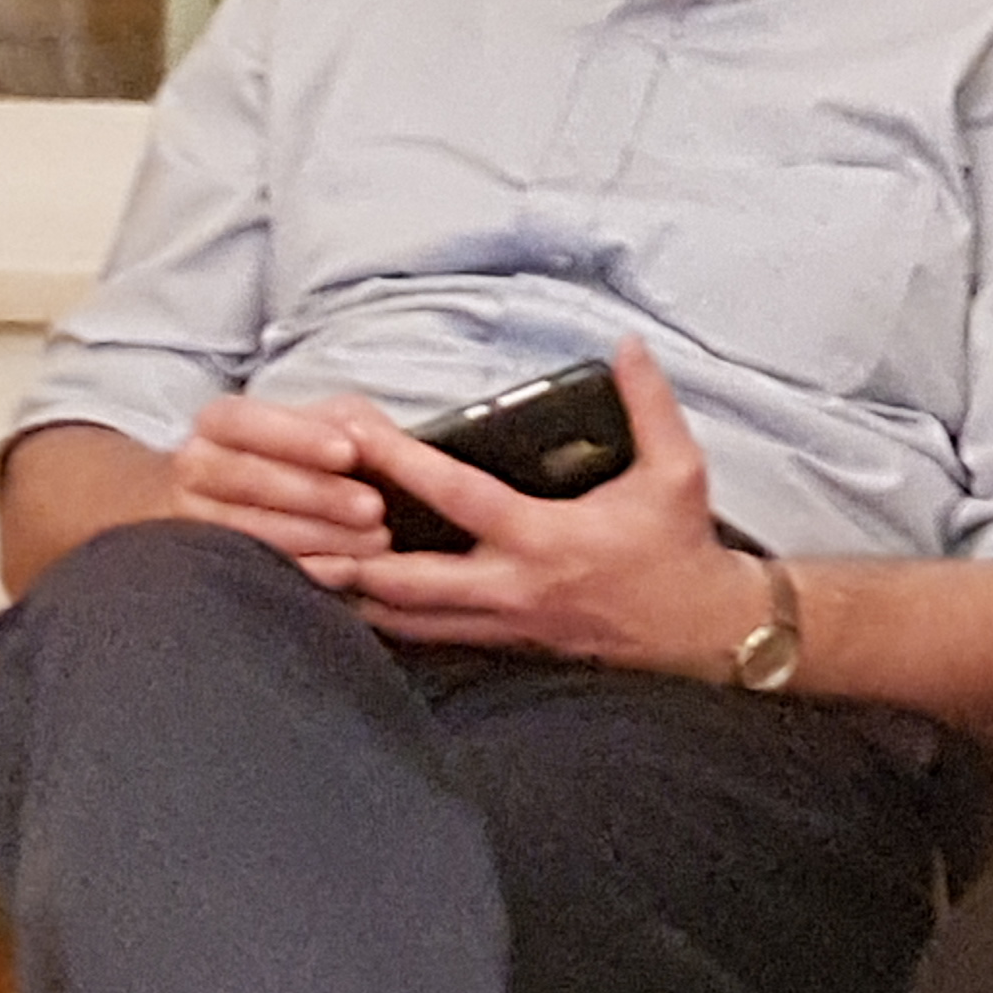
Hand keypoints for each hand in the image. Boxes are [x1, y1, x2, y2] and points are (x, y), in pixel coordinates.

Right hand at [167, 394, 390, 572]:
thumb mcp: (333, 423)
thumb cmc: (311, 455)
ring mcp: (193, 521)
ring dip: (318, 536)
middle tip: (373, 508)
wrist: (280, 505)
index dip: (295, 437)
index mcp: (217, 424)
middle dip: (316, 494)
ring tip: (373, 541)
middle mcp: (194, 469)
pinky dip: (306, 570)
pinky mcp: (207, 567)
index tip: (348, 452)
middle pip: (247, 479)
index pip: (242, 421)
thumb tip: (358, 441)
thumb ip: (349, 423)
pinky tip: (348, 568)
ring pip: (249, 530)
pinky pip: (253, 573)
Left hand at [334, 340, 765, 679]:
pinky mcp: (504, 648)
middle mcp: (511, 589)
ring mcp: (503, 626)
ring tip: (304, 561)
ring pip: (406, 620)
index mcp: (545, 540)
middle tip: (292, 522)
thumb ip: (650, 403)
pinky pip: (430, 638)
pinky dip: (387, 619)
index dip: (402, 465)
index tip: (356, 436)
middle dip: (346, 553)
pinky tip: (354, 602)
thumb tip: (626, 344)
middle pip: (404, 579)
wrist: (701, 632)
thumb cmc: (682, 548)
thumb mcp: (679, 470)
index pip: (457, 498)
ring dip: (354, 593)